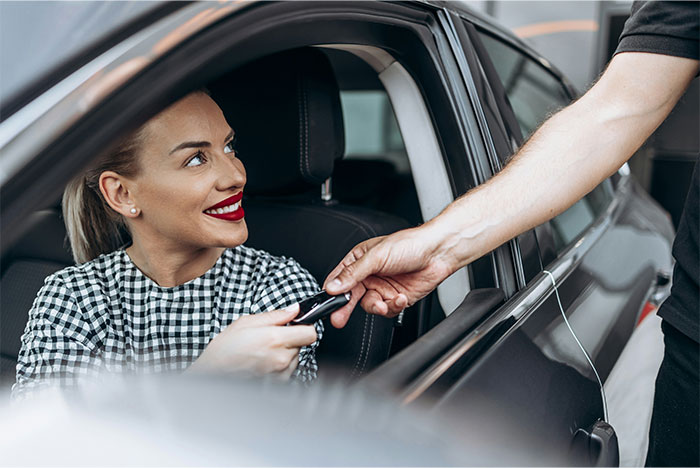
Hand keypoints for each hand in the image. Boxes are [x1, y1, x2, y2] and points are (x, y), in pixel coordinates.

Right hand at [187, 304, 315, 378]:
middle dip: (291, 339)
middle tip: (272, 337)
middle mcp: (281, 358)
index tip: (296, 325)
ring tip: (264, 351)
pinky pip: (288, 370)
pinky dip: (280, 365)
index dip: (305, 326)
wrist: (213, 374)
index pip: (310, 333)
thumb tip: (294, 310)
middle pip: (303, 345)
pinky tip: (264, 362)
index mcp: (275, 339)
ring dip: (286, 352)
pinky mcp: (277, 384)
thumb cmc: (225, 349)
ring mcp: (280, 373)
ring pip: (296, 358)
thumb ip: (275, 316)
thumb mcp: (247, 322)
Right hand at [323, 226, 456, 327]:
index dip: (333, 291)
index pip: (339, 279)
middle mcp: (369, 275)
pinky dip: (393, 306)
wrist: (438, 253)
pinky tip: (400, 298)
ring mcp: (382, 287)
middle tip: (338, 319)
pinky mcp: (395, 298)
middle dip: (345, 308)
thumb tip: (333, 286)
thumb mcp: (376, 257)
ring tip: (383, 303)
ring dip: (377, 307)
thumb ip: (353, 273)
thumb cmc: (409, 245)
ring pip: (370, 306)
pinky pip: (387, 310)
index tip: (329, 302)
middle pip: (351, 296)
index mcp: (359, 260)